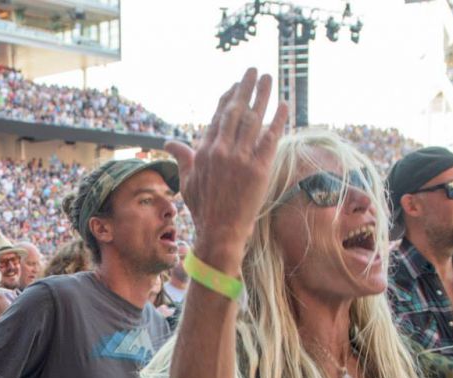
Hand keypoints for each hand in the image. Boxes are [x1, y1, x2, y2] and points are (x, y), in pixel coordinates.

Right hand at [163, 69, 289, 265]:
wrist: (220, 232)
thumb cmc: (203, 209)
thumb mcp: (187, 181)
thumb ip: (182, 157)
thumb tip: (168, 143)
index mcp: (204, 151)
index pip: (218, 116)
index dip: (229, 97)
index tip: (237, 85)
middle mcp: (221, 151)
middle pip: (235, 111)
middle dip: (245, 88)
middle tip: (254, 71)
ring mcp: (240, 159)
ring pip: (253, 119)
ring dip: (262, 96)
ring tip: (269, 78)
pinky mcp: (258, 169)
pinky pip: (270, 138)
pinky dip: (277, 120)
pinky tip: (283, 105)